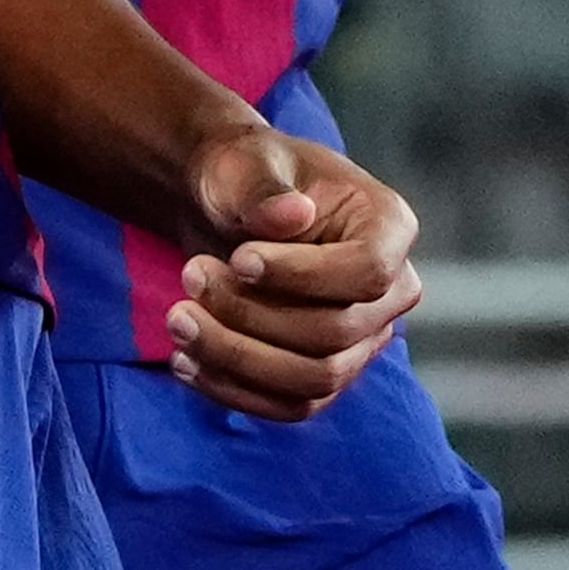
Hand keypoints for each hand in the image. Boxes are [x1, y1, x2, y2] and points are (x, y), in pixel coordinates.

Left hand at [164, 126, 421, 419]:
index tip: (239, 257)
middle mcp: (390, 290)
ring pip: (314, 380)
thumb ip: (264, 189)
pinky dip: (234, 390)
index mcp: (389, 226)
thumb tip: (291, 215)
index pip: (368, 272)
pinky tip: (185, 361)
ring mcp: (363, 340)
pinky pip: (290, 405)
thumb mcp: (247, 165)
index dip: (302, 275)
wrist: (224, 208)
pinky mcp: (327, 375)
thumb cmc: (243, 176)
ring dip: (237, 358)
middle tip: (190, 277)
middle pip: (336, 334)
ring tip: (178, 320)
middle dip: (253, 315)